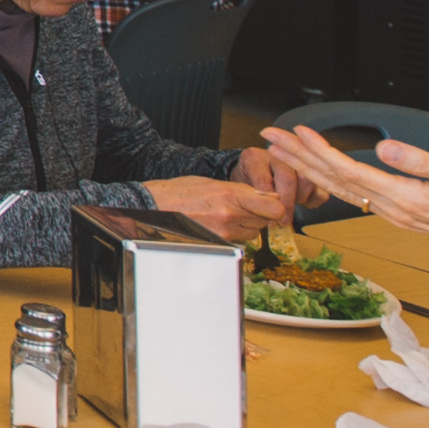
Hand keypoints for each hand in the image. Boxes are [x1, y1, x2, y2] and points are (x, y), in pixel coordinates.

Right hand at [133, 171, 289, 242]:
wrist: (152, 207)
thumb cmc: (179, 192)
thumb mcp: (213, 182)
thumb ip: (243, 190)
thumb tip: (270, 196)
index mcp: (231, 194)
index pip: (274, 208)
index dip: (276, 207)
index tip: (271, 205)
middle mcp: (230, 215)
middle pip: (265, 222)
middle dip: (259, 216)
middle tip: (243, 209)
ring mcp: (223, 233)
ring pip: (252, 233)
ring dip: (247, 226)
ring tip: (227, 216)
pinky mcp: (216, 245)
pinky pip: (238, 242)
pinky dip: (234, 236)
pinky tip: (218, 226)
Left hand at [257, 119, 428, 284]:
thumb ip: (423, 162)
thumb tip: (386, 148)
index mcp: (405, 197)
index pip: (349, 171)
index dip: (320, 151)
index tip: (296, 132)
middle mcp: (394, 208)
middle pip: (336, 181)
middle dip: (301, 157)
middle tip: (273, 136)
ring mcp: (397, 213)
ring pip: (343, 188)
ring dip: (313, 167)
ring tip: (288, 150)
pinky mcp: (404, 212)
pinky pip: (358, 195)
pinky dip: (333, 179)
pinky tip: (324, 172)